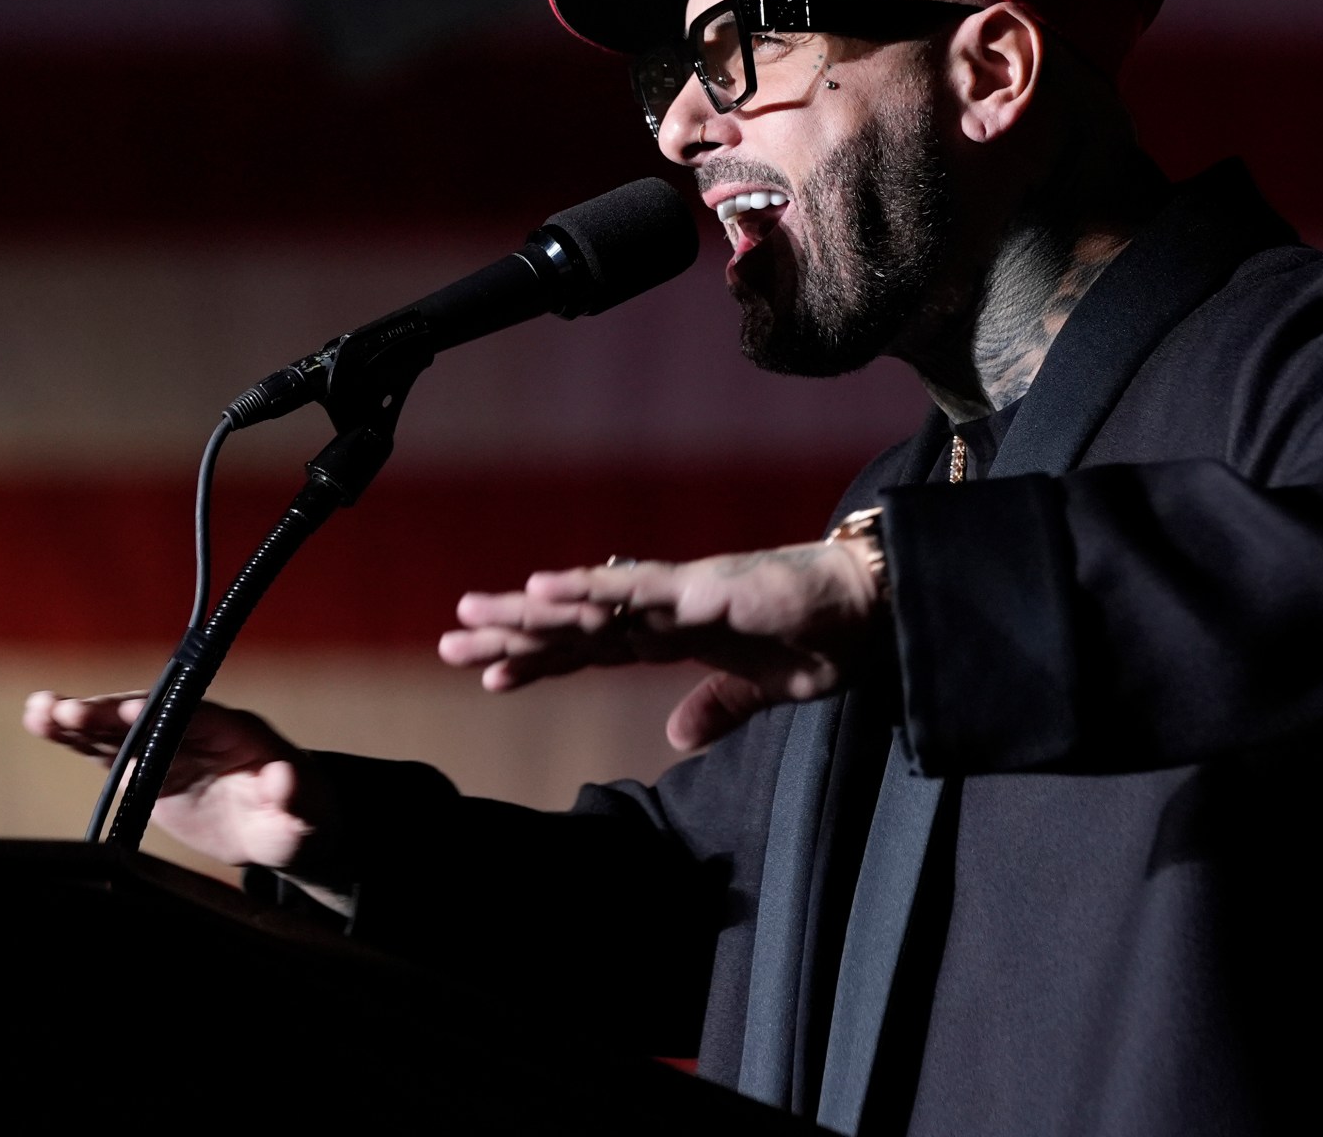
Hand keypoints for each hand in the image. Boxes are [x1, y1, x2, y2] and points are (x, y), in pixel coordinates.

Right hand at [21, 691, 334, 876]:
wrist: (280, 825)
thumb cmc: (300, 817)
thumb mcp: (305, 816)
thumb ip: (296, 798)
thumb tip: (285, 777)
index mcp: (239, 733)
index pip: (198, 717)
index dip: (165, 713)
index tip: (131, 711)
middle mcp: (200, 729)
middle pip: (152, 716)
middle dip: (112, 714)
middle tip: (68, 712)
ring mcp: (170, 744)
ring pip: (121, 727)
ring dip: (82, 719)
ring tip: (40, 711)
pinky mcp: (148, 766)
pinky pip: (107, 748)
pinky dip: (76, 739)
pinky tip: (40, 723)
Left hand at [439, 536, 885, 756]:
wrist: (874, 609)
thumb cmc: (824, 639)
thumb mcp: (762, 688)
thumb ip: (718, 706)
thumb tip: (678, 735)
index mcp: (677, 633)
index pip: (592, 650)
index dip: (539, 662)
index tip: (486, 674)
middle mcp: (668, 607)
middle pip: (575, 625)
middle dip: (513, 634)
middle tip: (448, 640)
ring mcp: (682, 593)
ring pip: (592, 603)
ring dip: (532, 611)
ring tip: (475, 614)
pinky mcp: (706, 588)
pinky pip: (638, 590)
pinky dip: (590, 589)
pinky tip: (544, 590)